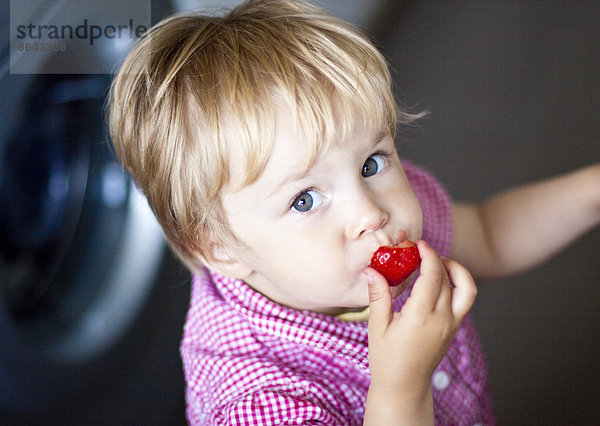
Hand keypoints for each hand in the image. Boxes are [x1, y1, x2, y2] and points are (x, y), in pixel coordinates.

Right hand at [364, 240, 476, 423]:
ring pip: (466, 289)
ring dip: (457, 270)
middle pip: (448, 278)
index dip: (428, 256)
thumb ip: (378, 296)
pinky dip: (456, 284)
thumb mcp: (377, 327)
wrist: (404, 386)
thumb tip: (371, 270)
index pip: (433, 276)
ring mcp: (451, 325)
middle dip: (436, 258)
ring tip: (439, 262)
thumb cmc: (386, 359)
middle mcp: (441, 320)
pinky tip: (438, 280)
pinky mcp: (454, 329)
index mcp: (420, 318)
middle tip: (420, 250)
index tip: (418, 244)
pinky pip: (464, 300)